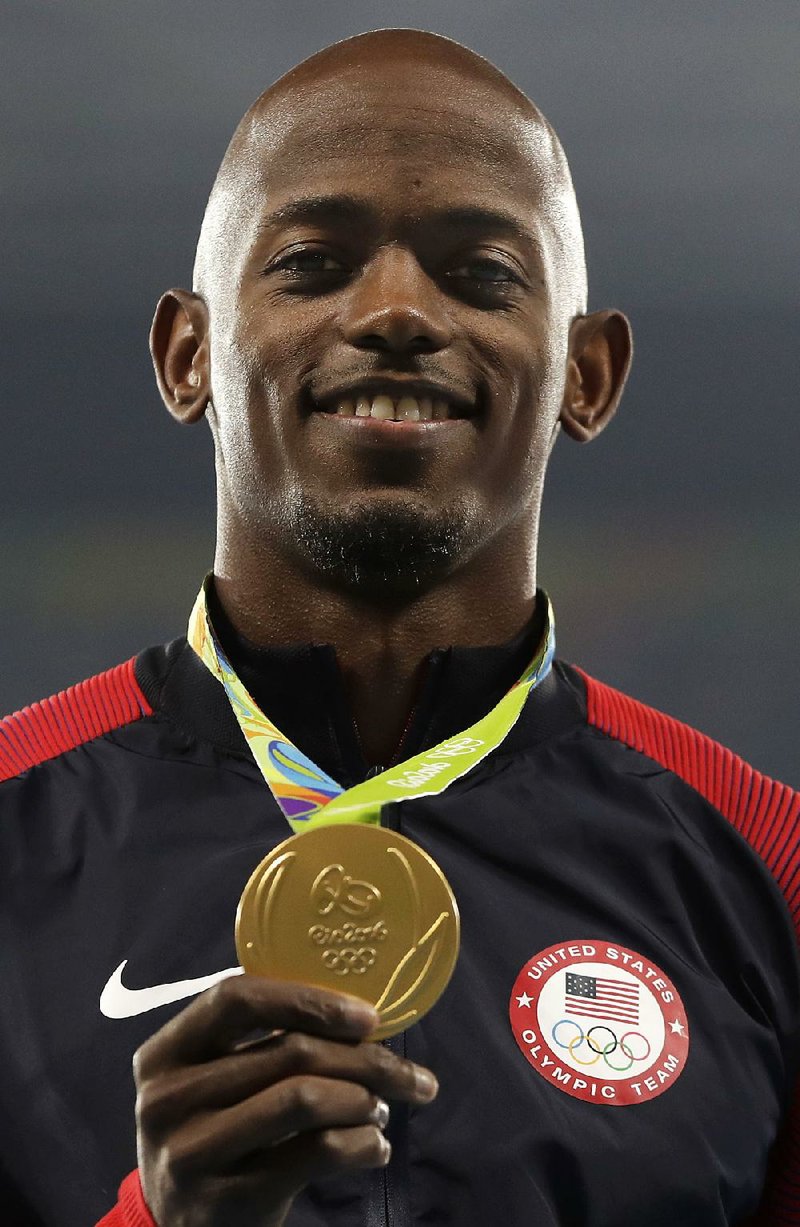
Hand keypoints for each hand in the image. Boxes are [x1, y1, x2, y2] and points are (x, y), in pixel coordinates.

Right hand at [133, 975, 437, 1226]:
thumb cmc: (213, 1133)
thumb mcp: (214, 1081)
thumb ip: (262, 1042)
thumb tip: (359, 1017)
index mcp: (165, 1053)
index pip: (236, 998)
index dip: (306, 999)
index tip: (368, 1016)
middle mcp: (168, 1099)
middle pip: (287, 1051)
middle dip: (364, 1058)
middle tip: (410, 1074)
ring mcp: (192, 1152)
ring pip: (304, 1099)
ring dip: (364, 1099)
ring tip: (382, 1109)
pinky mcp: (227, 1199)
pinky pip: (315, 1153)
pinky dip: (361, 1144)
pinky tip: (374, 1147)